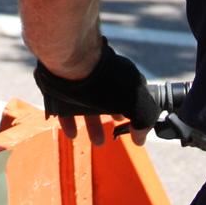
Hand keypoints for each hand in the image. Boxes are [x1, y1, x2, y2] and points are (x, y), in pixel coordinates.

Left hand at [34, 40, 158, 146]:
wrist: (72, 63)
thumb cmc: (107, 82)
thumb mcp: (136, 103)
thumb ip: (144, 120)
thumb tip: (140, 138)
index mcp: (122, 78)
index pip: (132, 94)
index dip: (134, 111)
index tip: (133, 126)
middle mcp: (103, 77)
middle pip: (109, 99)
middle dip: (113, 116)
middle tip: (116, 132)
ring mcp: (80, 80)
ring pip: (88, 104)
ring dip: (93, 124)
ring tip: (97, 141)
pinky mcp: (61, 86)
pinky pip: (65, 106)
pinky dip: (70, 121)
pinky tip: (73, 134)